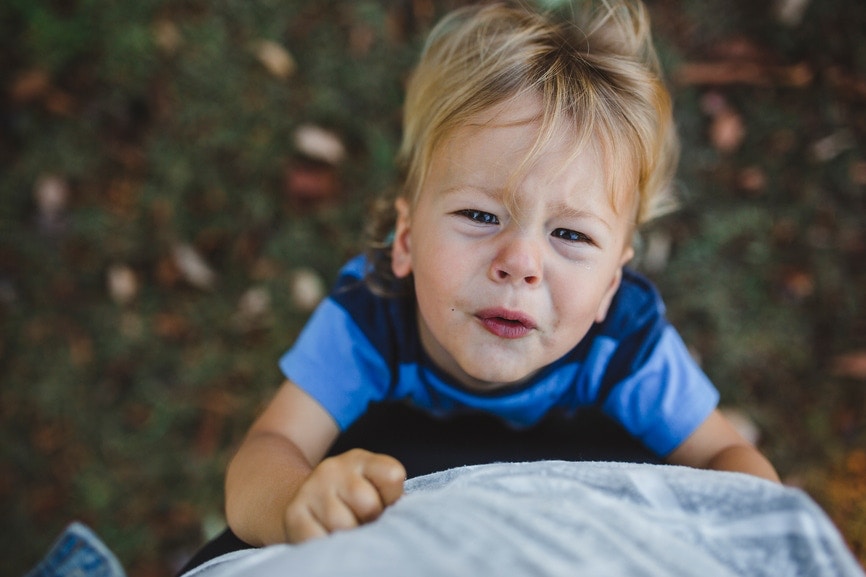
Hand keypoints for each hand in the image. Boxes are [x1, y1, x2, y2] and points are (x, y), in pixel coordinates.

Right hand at [283, 448, 405, 542]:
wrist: (304, 501)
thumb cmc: (350, 501)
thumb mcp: (372, 487)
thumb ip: (389, 497)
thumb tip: (400, 519)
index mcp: (359, 460)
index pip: (392, 475)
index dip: (392, 497)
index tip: (384, 503)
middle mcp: (333, 469)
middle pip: (368, 504)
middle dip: (370, 520)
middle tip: (362, 522)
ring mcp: (311, 489)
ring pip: (343, 525)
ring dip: (348, 536)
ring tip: (345, 531)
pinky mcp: (294, 513)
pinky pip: (319, 540)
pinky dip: (327, 544)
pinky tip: (327, 537)